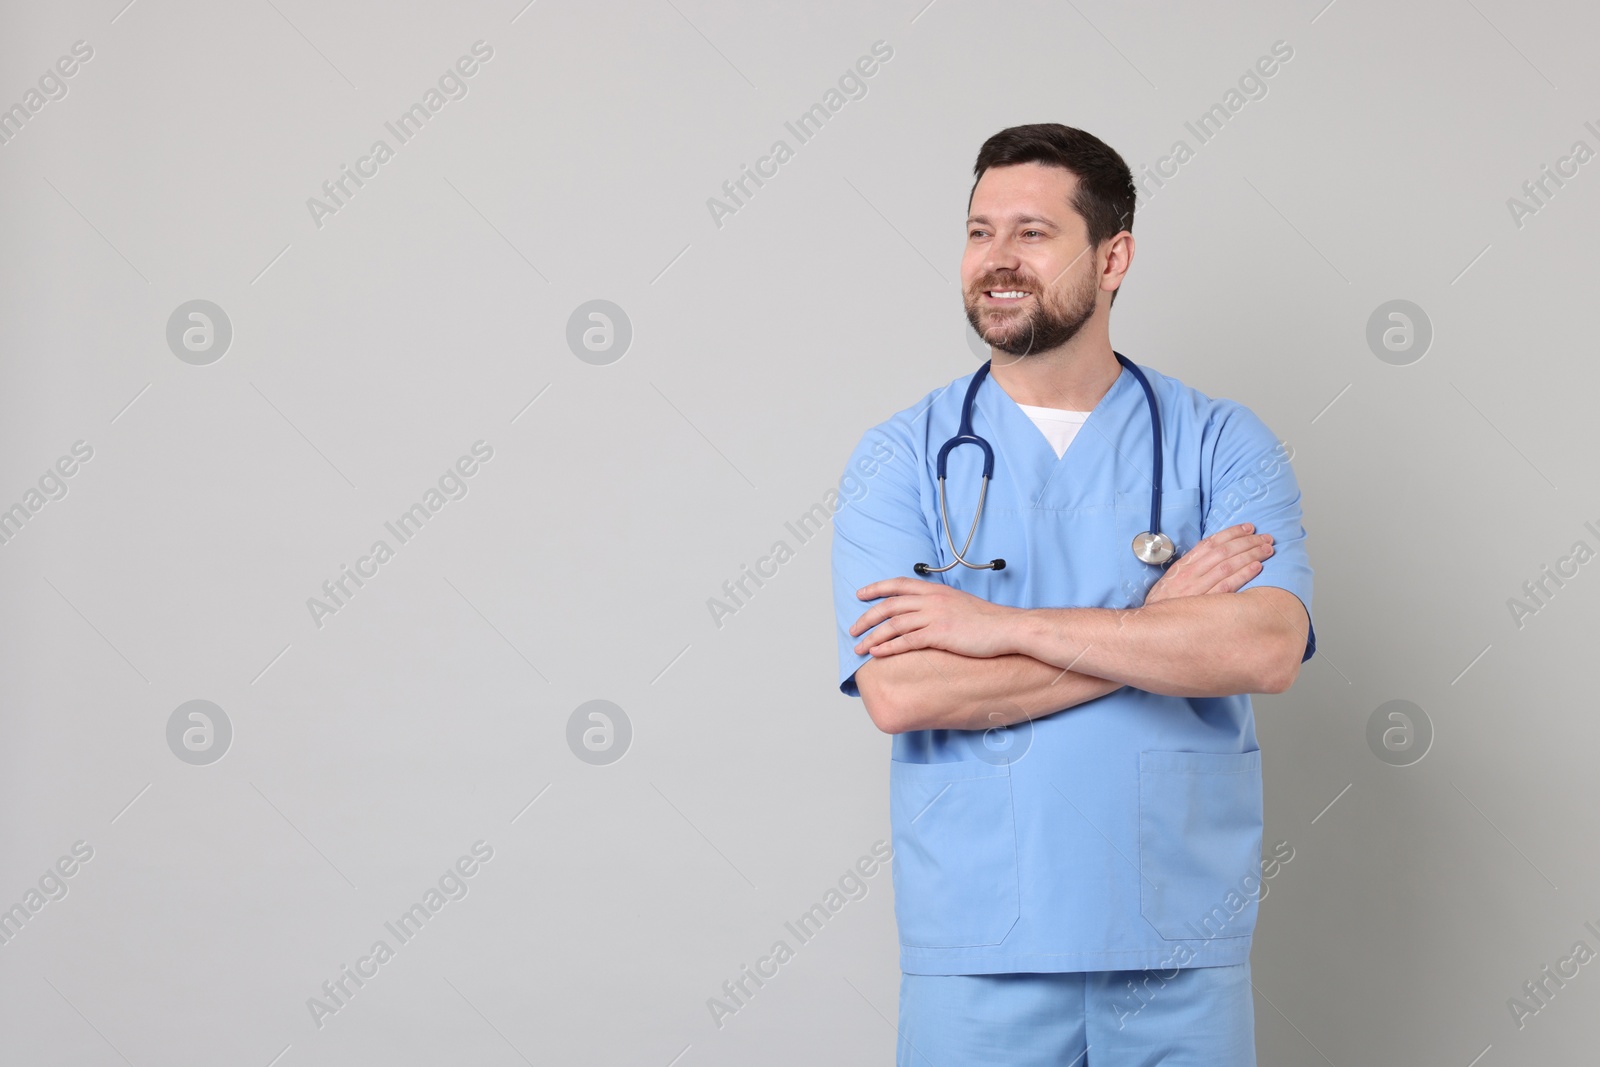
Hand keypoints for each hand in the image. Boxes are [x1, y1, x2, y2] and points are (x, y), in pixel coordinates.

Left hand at [850, 577, 1021, 658]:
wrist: (1008, 628)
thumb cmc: (987, 620)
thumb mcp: (959, 603)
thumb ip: (939, 604)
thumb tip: (925, 613)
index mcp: (936, 590)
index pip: (899, 584)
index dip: (876, 588)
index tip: (860, 594)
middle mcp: (932, 600)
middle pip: (890, 605)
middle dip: (867, 617)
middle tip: (853, 628)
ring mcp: (935, 616)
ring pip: (893, 624)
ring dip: (872, 636)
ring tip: (858, 647)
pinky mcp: (940, 634)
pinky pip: (907, 641)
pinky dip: (888, 647)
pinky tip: (877, 653)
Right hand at [1144, 523, 1273, 605]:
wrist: (1152, 625)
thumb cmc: (1165, 603)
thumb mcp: (1173, 579)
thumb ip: (1192, 567)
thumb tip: (1214, 555)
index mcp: (1184, 565)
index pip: (1211, 542)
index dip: (1232, 533)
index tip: (1249, 527)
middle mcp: (1190, 573)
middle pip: (1223, 551)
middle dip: (1247, 541)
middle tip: (1266, 538)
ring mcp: (1197, 588)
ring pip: (1228, 565)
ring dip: (1250, 554)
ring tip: (1267, 549)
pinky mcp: (1204, 604)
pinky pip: (1227, 586)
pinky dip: (1243, 574)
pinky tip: (1257, 567)